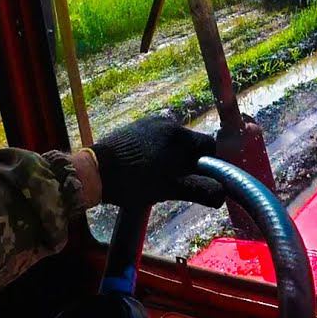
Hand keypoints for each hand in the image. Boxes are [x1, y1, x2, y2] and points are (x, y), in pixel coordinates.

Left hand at [91, 116, 221, 207]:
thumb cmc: (134, 182)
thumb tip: (222, 195)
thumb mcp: (170, 189)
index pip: (210, 146)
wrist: (94, 172)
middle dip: (191, 162)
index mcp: (180, 135)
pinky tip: (148, 168)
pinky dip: (159, 152)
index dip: (213, 164)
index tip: (207, 179)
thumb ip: (200, 190)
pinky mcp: (135, 127)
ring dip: (174, 158)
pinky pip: (157, 139)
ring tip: (162, 177)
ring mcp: (149, 122)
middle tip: (181, 182)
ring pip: (174, 142)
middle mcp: (167, 122)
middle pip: (191, 144)